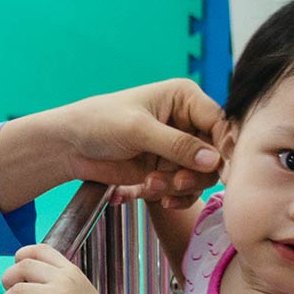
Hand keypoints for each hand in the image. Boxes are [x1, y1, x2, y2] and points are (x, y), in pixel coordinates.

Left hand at [0, 79, 225, 211]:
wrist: (69, 147)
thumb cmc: (99, 122)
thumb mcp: (138, 130)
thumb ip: (177, 145)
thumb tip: (215, 159)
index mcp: (184, 98)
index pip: (220, 122)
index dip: (224, 147)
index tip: (219, 170)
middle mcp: (186, 122)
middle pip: (216, 154)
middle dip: (196, 173)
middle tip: (176, 182)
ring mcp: (177, 148)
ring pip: (201, 176)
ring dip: (179, 187)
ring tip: (151, 186)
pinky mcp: (166, 170)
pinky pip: (183, 189)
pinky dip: (170, 196)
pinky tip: (150, 193)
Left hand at [0, 243, 138, 293]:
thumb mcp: (79, 292)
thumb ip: (57, 283)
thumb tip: (22, 283)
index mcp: (71, 271)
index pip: (39, 250)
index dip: (20, 258)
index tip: (15, 275)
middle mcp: (65, 281)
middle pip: (22, 267)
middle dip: (7, 282)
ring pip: (16, 292)